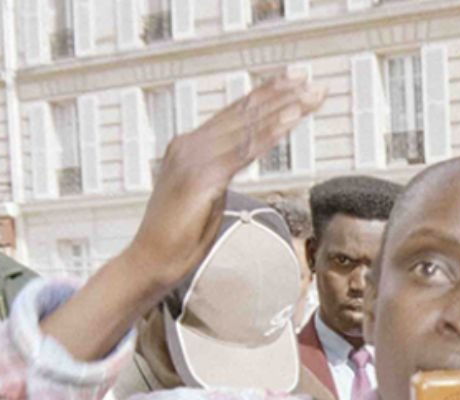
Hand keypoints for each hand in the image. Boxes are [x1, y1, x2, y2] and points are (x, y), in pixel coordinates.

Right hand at [47, 71, 325, 362]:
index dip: (264, 96)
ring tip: (310, 94)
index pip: (233, 115)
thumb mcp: (204, 195)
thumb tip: (236, 163)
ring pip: (246, 127)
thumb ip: (219, 173)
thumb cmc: (178, 236)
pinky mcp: (200, 179)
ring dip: (281, 108)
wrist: (149, 261)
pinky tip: (290, 120)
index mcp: (189, 146)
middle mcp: (189, 145)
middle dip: (279, 94)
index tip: (292, 81)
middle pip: (242, 113)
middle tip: (310, 78)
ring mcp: (192, 160)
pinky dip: (268, 133)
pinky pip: (242, 152)